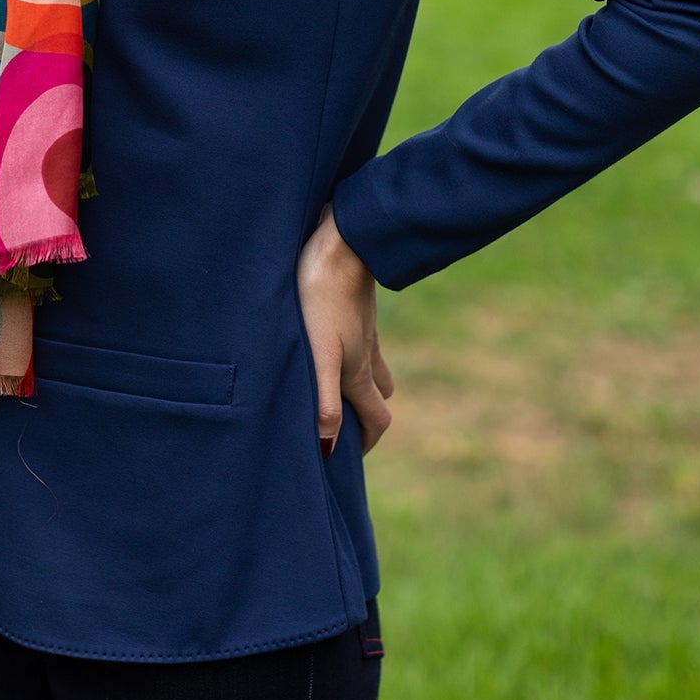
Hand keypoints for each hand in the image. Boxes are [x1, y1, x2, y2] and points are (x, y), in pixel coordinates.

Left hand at [296, 200, 393, 458]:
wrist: (341, 242)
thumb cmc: (323, 297)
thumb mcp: (321, 354)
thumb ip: (324, 400)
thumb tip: (329, 448)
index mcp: (359, 371)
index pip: (378, 420)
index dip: (366, 442)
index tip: (347, 457)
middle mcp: (367, 352)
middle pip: (378, 393)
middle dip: (365, 412)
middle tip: (341, 423)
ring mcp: (364, 327)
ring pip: (372, 362)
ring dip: (360, 379)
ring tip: (331, 386)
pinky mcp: (353, 305)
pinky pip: (360, 336)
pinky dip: (350, 349)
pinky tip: (324, 338)